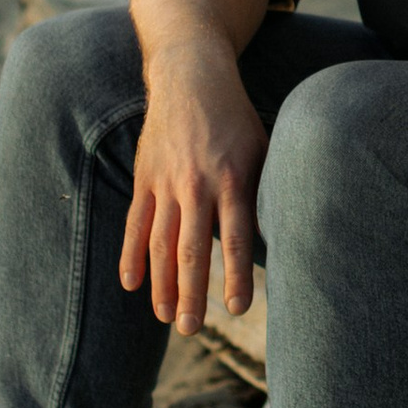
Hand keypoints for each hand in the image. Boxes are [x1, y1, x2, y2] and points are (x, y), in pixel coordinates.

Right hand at [122, 37, 270, 337]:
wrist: (191, 77)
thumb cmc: (235, 119)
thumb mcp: (261, 148)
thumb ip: (262, 191)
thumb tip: (276, 238)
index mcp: (232, 178)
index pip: (236, 236)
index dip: (236, 275)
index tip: (239, 308)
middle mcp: (196, 184)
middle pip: (193, 249)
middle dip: (192, 293)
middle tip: (192, 330)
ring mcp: (165, 183)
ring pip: (160, 243)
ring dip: (162, 284)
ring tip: (167, 318)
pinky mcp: (144, 179)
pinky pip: (135, 224)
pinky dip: (130, 256)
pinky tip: (131, 285)